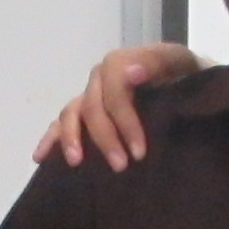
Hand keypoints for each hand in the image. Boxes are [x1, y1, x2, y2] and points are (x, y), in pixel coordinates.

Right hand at [32, 42, 203, 169]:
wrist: (188, 86)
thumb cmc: (188, 78)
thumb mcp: (182, 64)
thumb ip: (159, 63)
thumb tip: (130, 72)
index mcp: (122, 62)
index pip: (113, 86)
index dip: (123, 118)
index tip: (139, 151)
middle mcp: (100, 78)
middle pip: (92, 104)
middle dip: (104, 137)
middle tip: (121, 167)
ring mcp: (90, 95)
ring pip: (71, 113)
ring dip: (71, 138)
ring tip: (76, 163)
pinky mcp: (84, 112)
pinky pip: (61, 122)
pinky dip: (50, 138)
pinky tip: (41, 157)